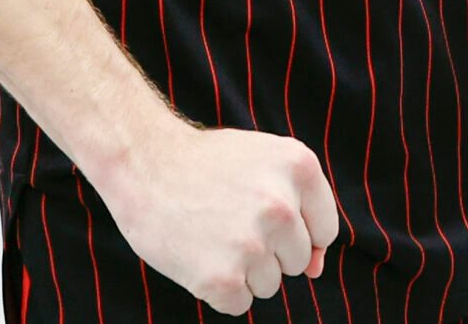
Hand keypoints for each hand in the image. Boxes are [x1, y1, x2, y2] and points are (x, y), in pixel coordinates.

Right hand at [96, 123, 337, 314]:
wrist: (143, 162)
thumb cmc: (206, 165)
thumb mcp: (265, 163)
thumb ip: (302, 211)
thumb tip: (316, 269)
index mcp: (299, 168)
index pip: (324, 231)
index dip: (295, 231)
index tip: (261, 214)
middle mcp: (282, 207)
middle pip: (296, 261)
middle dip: (267, 250)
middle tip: (227, 219)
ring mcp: (251, 244)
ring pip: (269, 285)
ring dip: (242, 270)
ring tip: (210, 234)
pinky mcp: (221, 278)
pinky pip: (239, 304)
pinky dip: (218, 288)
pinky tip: (198, 254)